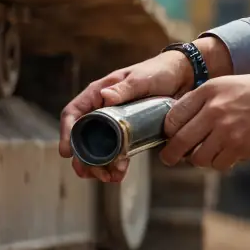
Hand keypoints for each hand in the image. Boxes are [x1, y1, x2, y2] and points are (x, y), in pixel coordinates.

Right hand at [60, 49, 194, 182]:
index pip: (74, 113)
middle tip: (88, 173)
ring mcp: (115, 124)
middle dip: (83, 158)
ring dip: (99, 166)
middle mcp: (102, 110)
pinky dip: (116, 165)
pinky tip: (119, 175)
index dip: (67, 133)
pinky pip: (117, 152)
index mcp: (98, 94)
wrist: (182, 79)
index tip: (67, 152)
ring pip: (99, 148)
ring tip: (107, 178)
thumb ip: (124, 89)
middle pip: (83, 137)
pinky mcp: (129, 134)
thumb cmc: (158, 72)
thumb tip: (106, 97)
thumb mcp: (141, 79)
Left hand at [157, 74, 249, 171]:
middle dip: (171, 154)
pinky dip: (219, 163)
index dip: (168, 131)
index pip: (173, 117)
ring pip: (198, 158)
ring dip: (200, 159)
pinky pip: (218, 164)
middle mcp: (213, 112)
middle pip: (180, 141)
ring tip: (206, 154)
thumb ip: (201, 99)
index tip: (169, 136)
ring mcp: (226, 132)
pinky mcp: (239, 148)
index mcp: (207, 93)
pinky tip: (225, 154)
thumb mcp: (224, 84)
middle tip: (170, 159)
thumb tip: (178, 120)